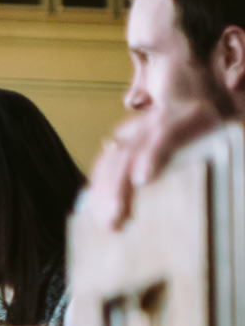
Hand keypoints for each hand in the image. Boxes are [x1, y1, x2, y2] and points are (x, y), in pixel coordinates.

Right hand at [90, 102, 226, 230]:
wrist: (203, 102)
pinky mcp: (125, 141)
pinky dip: (100, 188)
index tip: (143, 179)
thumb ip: (221, 163)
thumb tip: (214, 199)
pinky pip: (106, 163)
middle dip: (119, 186)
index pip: (167, 133)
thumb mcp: (227, 141)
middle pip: (132, 151)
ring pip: (114, 158)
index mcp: (192, 116)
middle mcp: (159, 119)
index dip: (153, 155)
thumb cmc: (219, 133)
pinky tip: (98, 211)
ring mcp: (138, 129)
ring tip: (107, 223)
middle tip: (115, 218)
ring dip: (105, 193)